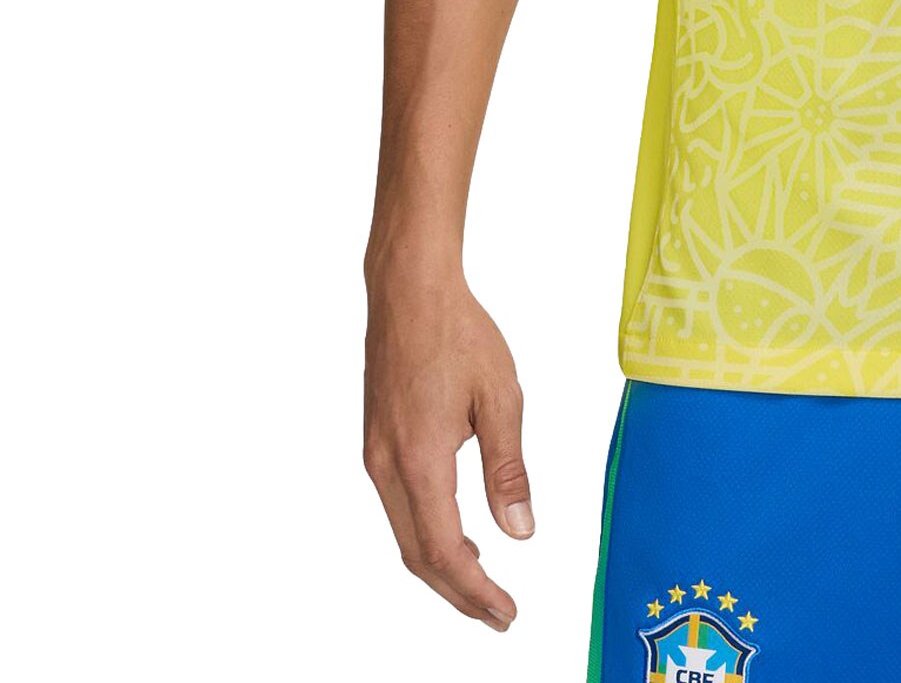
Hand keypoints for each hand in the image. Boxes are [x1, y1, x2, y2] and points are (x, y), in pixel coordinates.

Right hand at [363, 266, 532, 627]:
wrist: (409, 291)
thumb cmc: (459, 333)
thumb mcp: (500, 396)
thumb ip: (508, 468)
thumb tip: (520, 533)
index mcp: (419, 461)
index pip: (443, 552)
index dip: (475, 592)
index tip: (507, 613)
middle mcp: (386, 467)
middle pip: (417, 555)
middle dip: (458, 592)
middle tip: (499, 614)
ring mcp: (375, 456)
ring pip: (405, 533)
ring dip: (442, 565)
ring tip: (484, 582)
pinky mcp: (377, 442)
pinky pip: (400, 506)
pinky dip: (428, 532)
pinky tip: (459, 531)